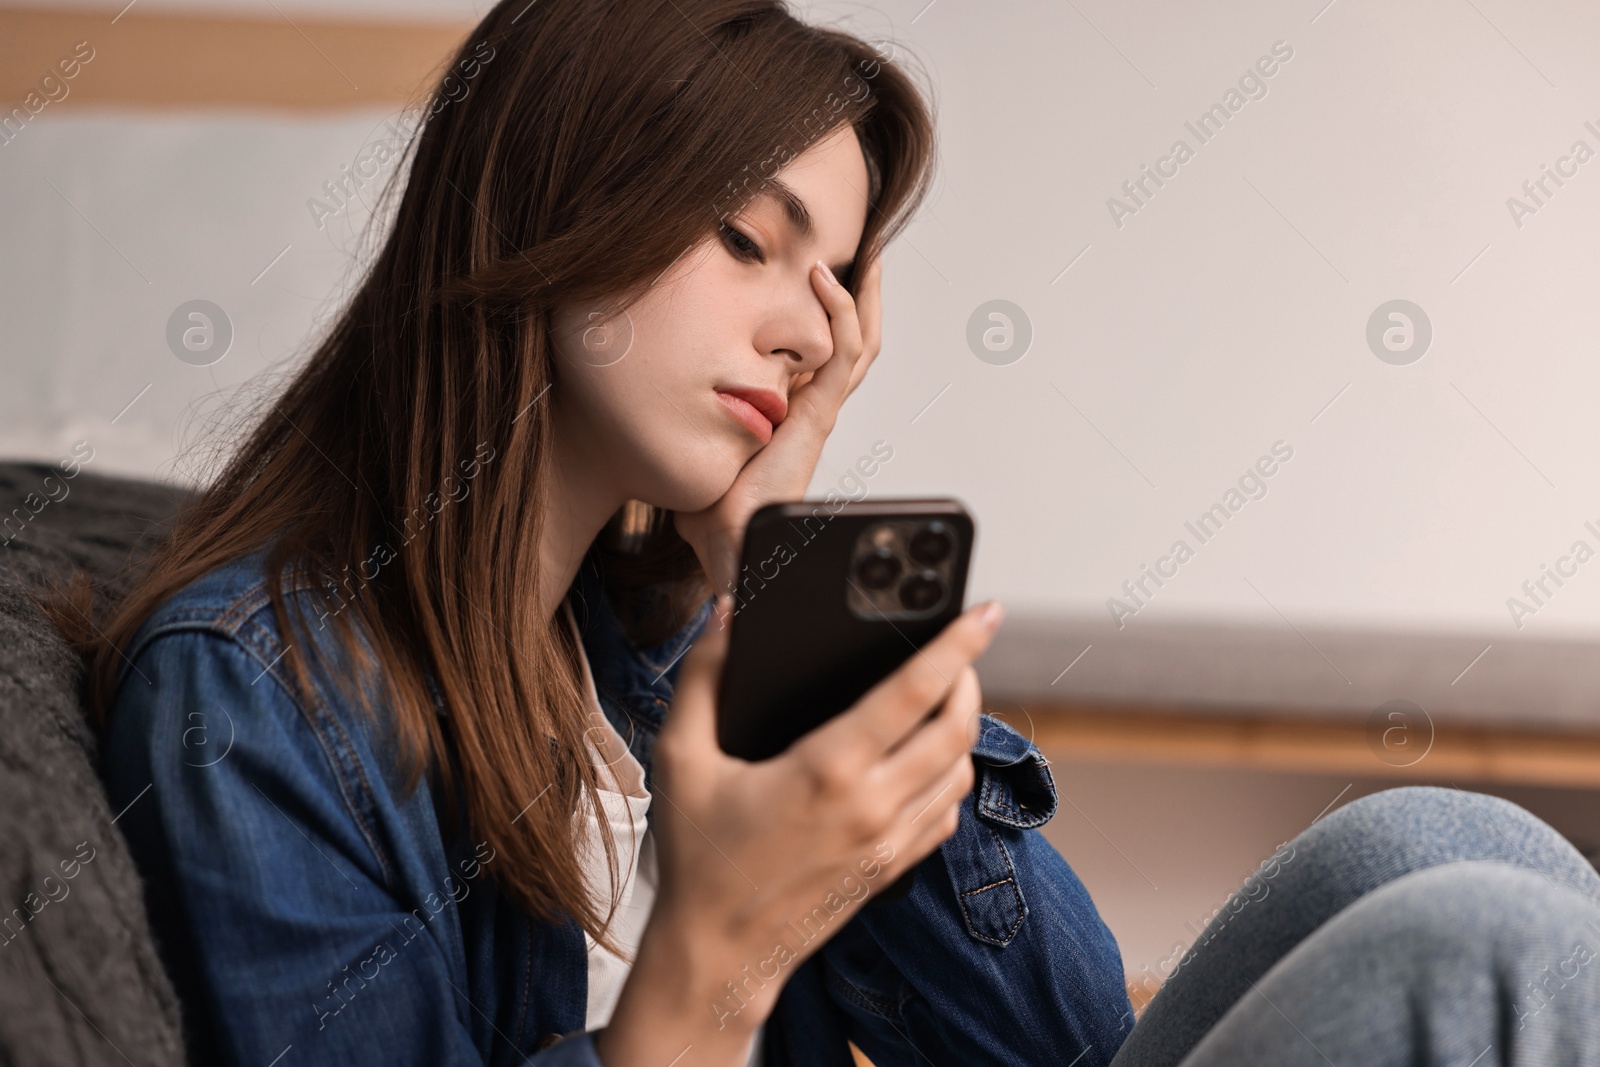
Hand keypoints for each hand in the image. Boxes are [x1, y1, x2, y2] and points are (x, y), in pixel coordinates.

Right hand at [595, 596, 1003, 1064]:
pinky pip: (946, 812)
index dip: (957, 645)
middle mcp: (872, 805)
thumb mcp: (680, 758)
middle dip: (970, 678)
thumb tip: (724, 617)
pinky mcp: (893, 869)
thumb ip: (702, 678)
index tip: (983, 612)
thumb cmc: (698, 856)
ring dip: (965, 728)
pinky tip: (927, 761)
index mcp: (826, 770)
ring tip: (946, 699)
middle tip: (960, 651)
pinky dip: (951, 777)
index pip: (915, 692)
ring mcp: (889, 842)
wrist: (717, 952)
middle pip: (958, 727)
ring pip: (962, 771)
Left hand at [674, 256, 883, 597]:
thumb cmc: (713, 511)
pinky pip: (843, 353)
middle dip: (865, 297)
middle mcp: (815, 410)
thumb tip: (658, 411)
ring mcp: (820, 412)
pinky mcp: (818, 417)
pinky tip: (826, 280)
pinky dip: (841, 312)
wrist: (729, 545)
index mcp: (795, 416)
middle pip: (857, 343)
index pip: (825, 356)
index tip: (824, 274)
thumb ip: (692, 430)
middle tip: (867, 253)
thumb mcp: (702, 451)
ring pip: (860, 342)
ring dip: (864, 294)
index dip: (832, 317)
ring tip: (866, 254)